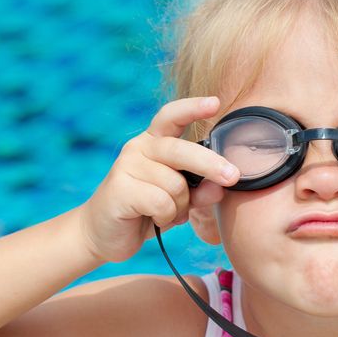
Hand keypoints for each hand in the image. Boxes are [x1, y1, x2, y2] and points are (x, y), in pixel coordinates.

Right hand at [77, 96, 239, 262]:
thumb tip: (220, 186)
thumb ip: (200, 190)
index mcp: (155, 142)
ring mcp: (126, 165)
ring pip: (175, 184)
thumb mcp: (180, 199)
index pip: (172, 116)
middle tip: (232, 177)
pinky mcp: (119, 188)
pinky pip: (161, 202)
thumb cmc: (147, 211)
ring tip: (168, 214)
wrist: (105, 234)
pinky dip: (166, 216)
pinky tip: (155, 219)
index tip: (215, 103)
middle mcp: (139, 147)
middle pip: (181, 150)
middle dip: (210, 164)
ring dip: (180, 206)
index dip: (193, 108)